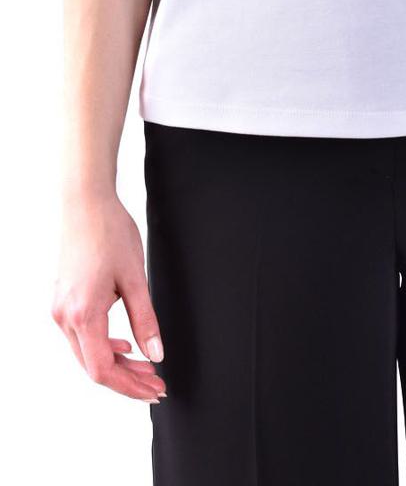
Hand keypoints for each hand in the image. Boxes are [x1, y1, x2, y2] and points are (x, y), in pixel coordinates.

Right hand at [52, 193, 165, 401]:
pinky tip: (124, 344)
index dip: (129, 386)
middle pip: (94, 366)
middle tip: (156, 383)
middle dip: (126, 379)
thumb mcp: (135, 278)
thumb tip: (155, 354)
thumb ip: (145, 319)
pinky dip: (103, 345)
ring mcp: (60, 310)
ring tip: (146, 367)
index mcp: (83, 315)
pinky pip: (81, 335)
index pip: (103, 370)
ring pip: (87, 352)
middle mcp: (65, 317)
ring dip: (117, 363)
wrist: (85, 203)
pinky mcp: (63, 301)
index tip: (153, 390)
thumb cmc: (109, 233)